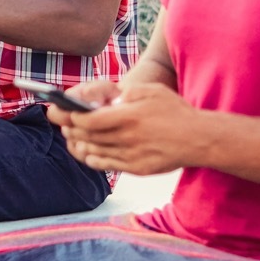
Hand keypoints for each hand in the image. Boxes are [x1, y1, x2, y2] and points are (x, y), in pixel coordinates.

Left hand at [56, 82, 205, 175]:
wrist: (199, 139)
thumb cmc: (174, 111)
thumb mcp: (149, 91)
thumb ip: (122, 92)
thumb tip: (98, 98)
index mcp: (129, 117)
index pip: (89, 120)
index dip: (71, 117)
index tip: (61, 111)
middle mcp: (128, 138)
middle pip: (88, 137)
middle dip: (70, 129)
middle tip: (61, 122)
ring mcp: (132, 156)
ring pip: (95, 152)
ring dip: (79, 144)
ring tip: (71, 135)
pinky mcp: (137, 169)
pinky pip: (107, 165)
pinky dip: (93, 158)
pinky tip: (87, 151)